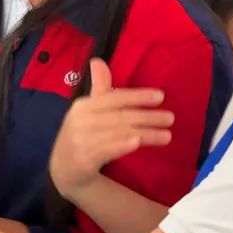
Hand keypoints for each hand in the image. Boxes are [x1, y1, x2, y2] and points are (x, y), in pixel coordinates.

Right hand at [49, 59, 172, 201]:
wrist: (62, 171)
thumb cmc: (80, 136)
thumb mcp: (87, 111)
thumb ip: (98, 88)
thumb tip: (98, 61)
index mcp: (83, 106)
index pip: (114, 98)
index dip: (137, 96)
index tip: (161, 96)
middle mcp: (80, 121)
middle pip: (120, 116)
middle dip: (147, 117)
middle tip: (170, 118)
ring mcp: (81, 141)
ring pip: (119, 134)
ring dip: (145, 134)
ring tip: (167, 135)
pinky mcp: (83, 160)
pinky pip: (107, 150)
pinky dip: (123, 145)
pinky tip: (138, 142)